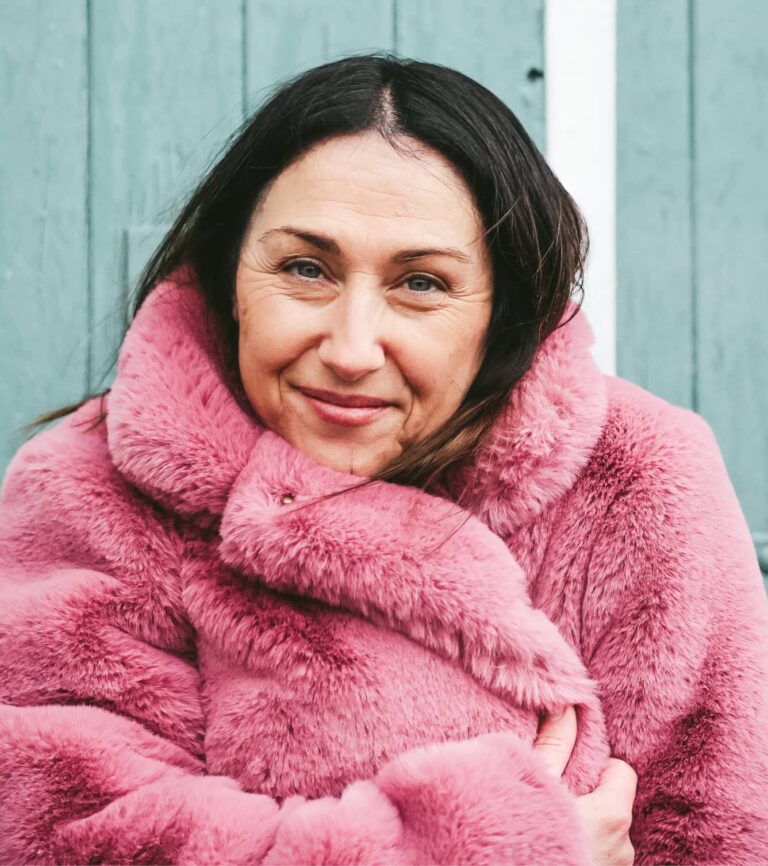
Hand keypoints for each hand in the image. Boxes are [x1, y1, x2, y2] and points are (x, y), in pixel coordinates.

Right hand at [533, 706, 636, 865]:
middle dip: (586, 800)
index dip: (595, 766)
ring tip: (546, 831)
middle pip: (612, 806)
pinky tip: (548, 853)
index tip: (566, 772)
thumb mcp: (533, 783)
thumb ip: (555, 743)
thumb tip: (569, 703)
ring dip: (582, 831)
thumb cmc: (526, 838)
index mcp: (612, 816)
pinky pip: (596, 859)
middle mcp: (624, 850)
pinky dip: (579, 852)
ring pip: (603, 838)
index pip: (621, 772)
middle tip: (550, 802)